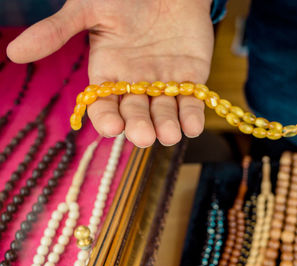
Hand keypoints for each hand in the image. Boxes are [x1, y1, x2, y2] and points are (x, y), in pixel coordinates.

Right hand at [7, 0, 213, 146]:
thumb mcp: (89, 10)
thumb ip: (57, 31)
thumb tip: (13, 52)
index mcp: (108, 74)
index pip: (104, 105)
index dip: (107, 118)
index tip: (113, 126)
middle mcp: (136, 85)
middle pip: (136, 114)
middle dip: (139, 127)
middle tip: (143, 135)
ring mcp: (164, 84)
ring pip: (164, 114)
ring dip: (167, 127)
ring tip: (168, 134)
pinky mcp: (190, 79)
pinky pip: (191, 103)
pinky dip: (192, 116)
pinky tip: (191, 125)